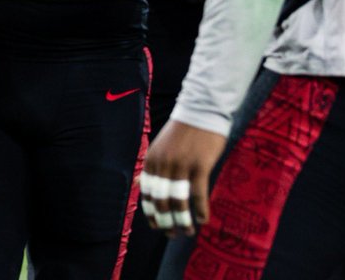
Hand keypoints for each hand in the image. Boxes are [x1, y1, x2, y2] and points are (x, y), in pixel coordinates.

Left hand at [141, 119, 227, 236]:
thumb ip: (154, 167)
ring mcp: (181, 165)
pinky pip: (198, 194)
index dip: (151, 213)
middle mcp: (163, 164)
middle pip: (161, 201)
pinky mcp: (199, 165)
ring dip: (183, 220)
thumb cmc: (184, 131)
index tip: (156, 226)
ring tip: (188, 231)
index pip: (147, 193)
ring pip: (178, 201)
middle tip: (172, 234)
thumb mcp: (161, 147)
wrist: (202, 110)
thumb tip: (142, 186)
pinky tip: (203, 220)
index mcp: (152, 160)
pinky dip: (200, 210)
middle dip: (165, 222)